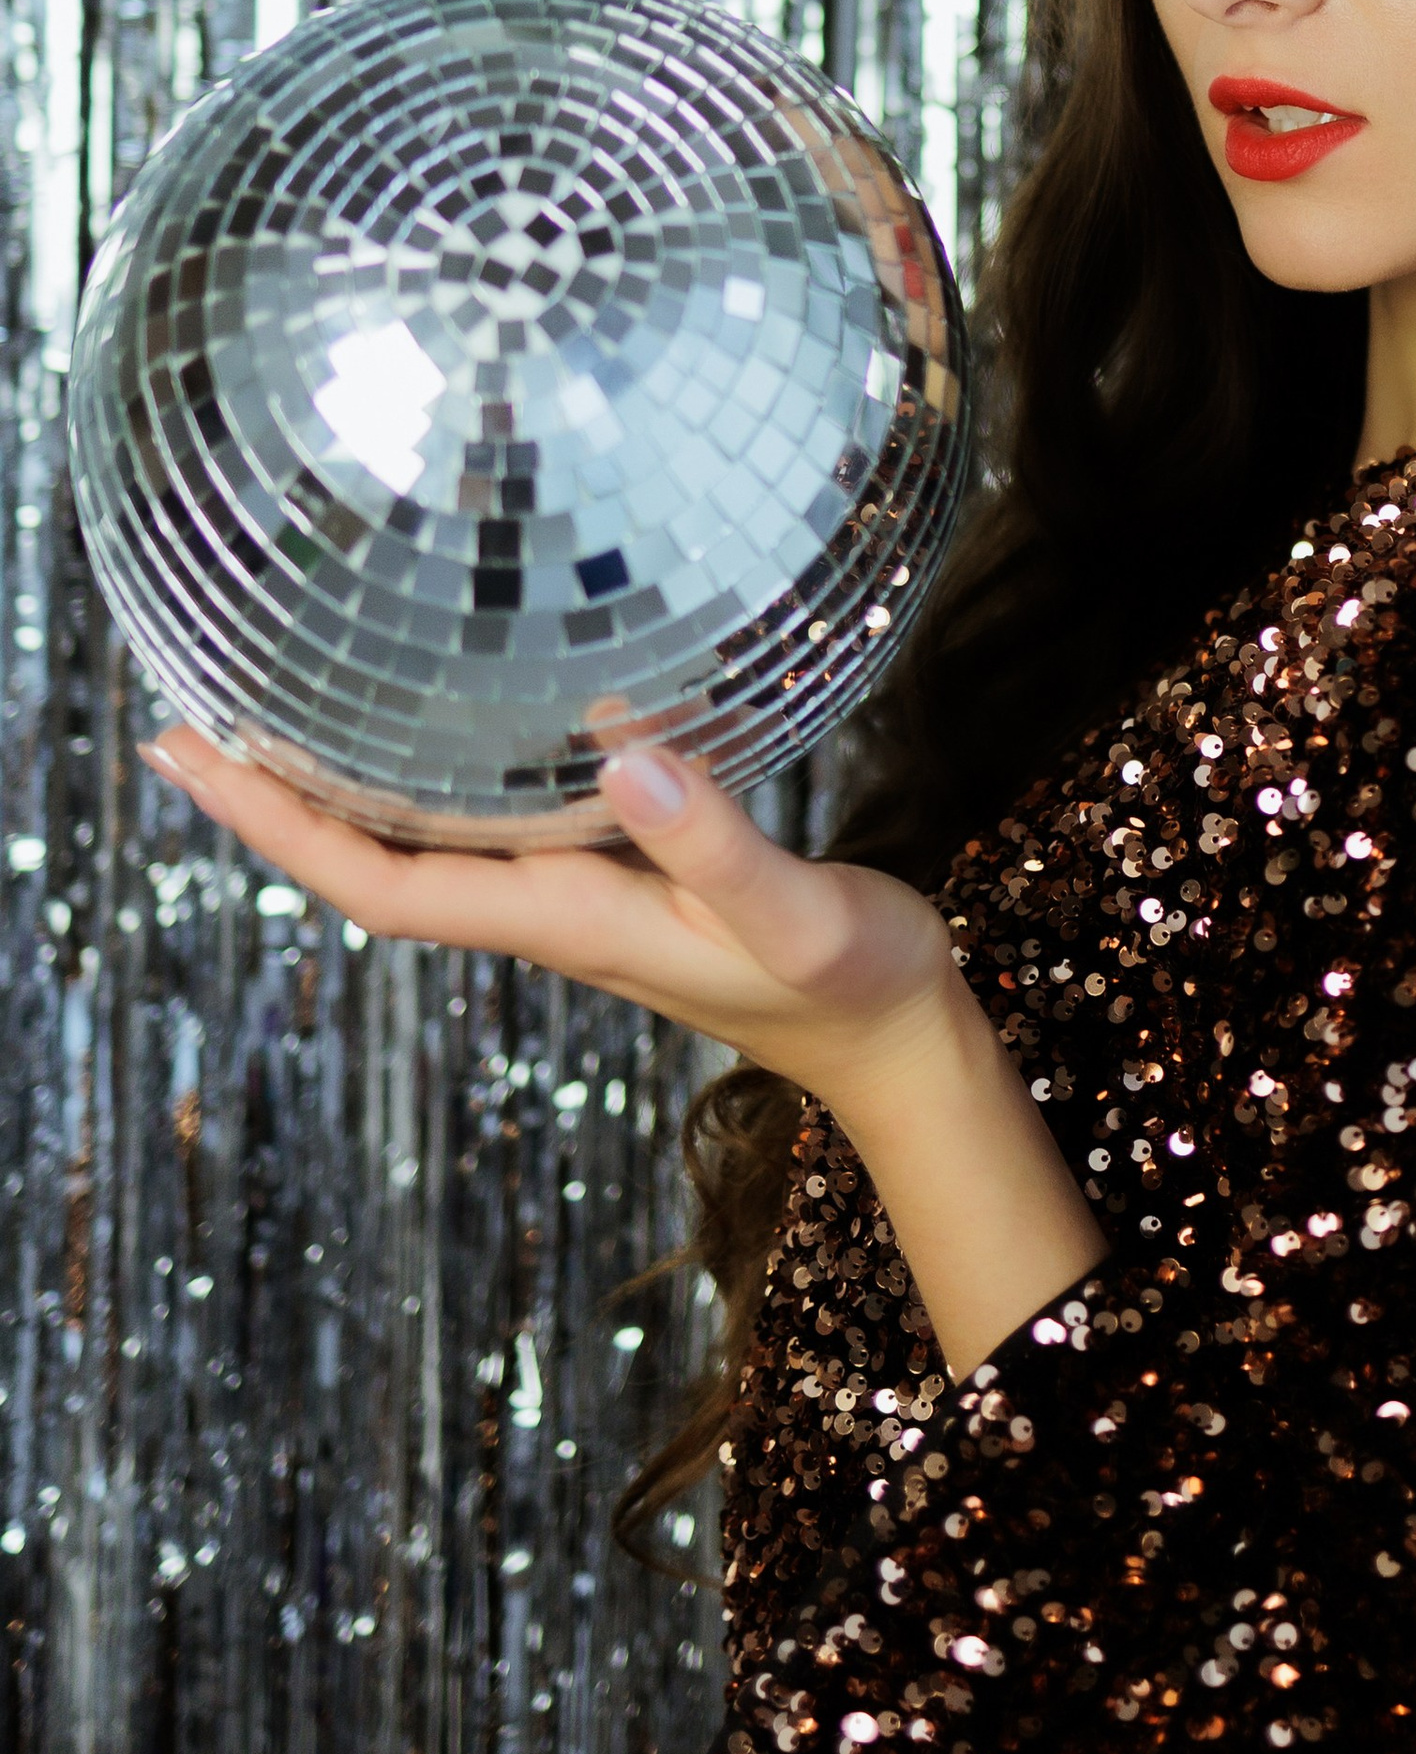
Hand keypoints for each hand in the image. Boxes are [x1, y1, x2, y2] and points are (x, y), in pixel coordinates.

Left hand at [138, 718, 1112, 1372]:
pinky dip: (434, 779)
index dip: (280, 827)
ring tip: (268, 718)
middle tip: (181, 721)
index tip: (193, 758)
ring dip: (338, 793)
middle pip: (373, 862)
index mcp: (563, 920)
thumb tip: (619, 746)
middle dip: (274, 804)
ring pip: (423, 845)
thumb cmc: (849, 981)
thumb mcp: (790, 909)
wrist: (895, 1036)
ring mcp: (577, 897)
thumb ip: (714, 837)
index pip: (381, 881)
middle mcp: (547, 911)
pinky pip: (490, 826)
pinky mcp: (618, 876)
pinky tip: (436, 728)